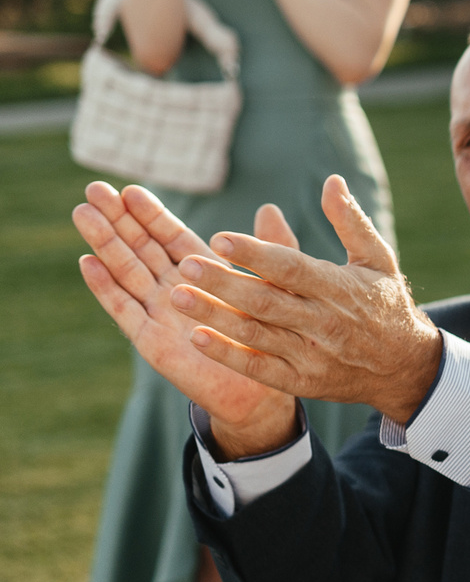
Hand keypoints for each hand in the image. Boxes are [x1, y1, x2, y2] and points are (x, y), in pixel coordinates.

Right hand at [74, 182, 296, 453]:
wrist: (260, 393)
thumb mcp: (274, 288)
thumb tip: (271, 207)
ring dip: (105, 243)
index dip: (151, 214)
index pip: (171, 237)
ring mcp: (158, 313)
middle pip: (141, 247)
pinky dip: (105, 287)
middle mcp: (175, 289)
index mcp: (203, 274)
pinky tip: (87, 263)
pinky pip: (124, 310)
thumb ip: (270, 250)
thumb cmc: (267, 340)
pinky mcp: (150, 340)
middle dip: (119, 219)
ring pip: (126, 271)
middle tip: (95, 188)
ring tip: (83, 213)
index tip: (131, 188)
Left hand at [162, 174, 445, 425]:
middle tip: (185, 265)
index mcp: (340, 288)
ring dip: (214, 316)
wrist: (405, 367)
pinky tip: (197, 337)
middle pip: (267, 301)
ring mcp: (313, 356)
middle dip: (224, 283)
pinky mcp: (304, 381)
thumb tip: (331, 181)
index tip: (220, 238)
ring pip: (257, 333)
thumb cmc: (385, 304)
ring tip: (176, 296)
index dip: (256, 253)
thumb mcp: (377, 259)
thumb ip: (350, 221)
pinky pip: (260, 368)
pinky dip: (228, 355)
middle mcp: (325, 323)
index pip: (292, 268)